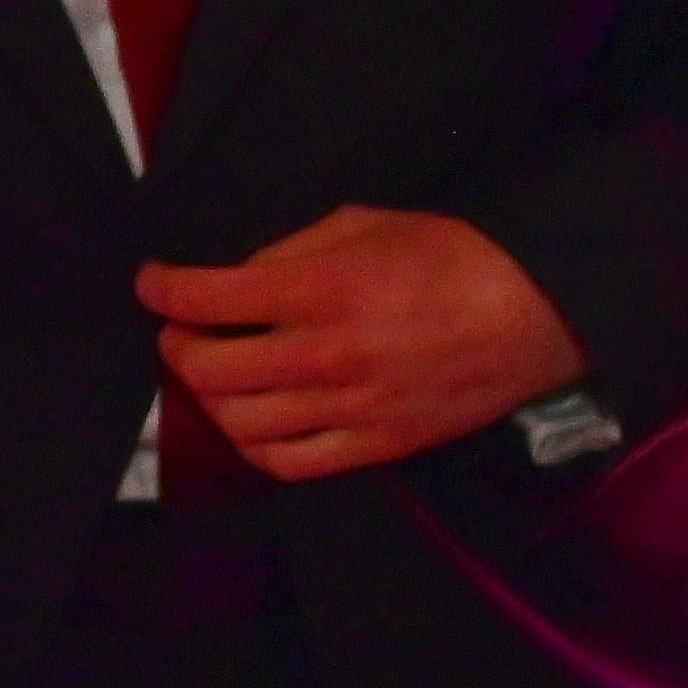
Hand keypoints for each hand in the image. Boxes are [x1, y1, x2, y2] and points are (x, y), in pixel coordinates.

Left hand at [138, 206, 583, 481]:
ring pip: (240, 424)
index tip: (152, 284)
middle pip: (210, 369)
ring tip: (214, 376)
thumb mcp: (364, 224)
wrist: (535, 313)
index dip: (163, 290)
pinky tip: (249, 420)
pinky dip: (253, 445)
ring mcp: (352, 409)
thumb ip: (291, 253)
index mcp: (324, 290)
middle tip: (181, 332)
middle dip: (178, 346)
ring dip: (210, 398)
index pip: (209, 298)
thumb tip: (235, 280)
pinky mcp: (376, 446)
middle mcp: (329, 356)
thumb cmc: (452, 256)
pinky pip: (289, 463)